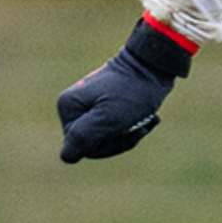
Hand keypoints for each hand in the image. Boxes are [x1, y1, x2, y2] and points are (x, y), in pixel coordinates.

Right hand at [57, 17, 194, 162]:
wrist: (155, 66)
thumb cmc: (133, 93)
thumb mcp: (109, 119)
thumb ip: (84, 137)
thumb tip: (67, 156)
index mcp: (68, 107)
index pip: (79, 147)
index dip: (104, 146)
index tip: (122, 129)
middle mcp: (74, 106)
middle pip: (94, 145)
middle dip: (120, 141)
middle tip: (137, 126)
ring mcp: (89, 106)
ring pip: (108, 140)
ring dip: (130, 135)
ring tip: (145, 121)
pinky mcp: (106, 106)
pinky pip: (117, 130)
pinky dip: (134, 128)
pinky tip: (148, 119)